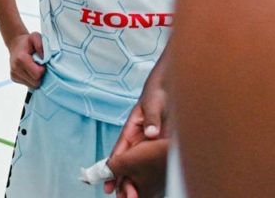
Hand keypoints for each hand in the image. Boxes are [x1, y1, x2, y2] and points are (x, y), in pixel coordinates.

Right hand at [7, 32, 44, 87]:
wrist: (16, 44)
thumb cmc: (28, 41)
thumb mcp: (36, 37)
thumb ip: (40, 44)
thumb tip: (44, 58)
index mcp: (21, 59)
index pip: (37, 74)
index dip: (42, 70)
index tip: (42, 63)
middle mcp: (15, 68)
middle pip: (35, 82)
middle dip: (40, 75)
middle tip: (39, 66)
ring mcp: (14, 74)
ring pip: (32, 85)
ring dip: (36, 78)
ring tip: (34, 68)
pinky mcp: (14, 78)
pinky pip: (28, 84)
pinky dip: (31, 79)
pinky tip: (30, 71)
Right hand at [104, 75, 169, 195]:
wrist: (167, 88)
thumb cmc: (157, 94)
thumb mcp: (154, 104)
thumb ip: (153, 118)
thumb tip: (152, 133)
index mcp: (131, 130)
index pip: (120, 152)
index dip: (113, 168)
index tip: (107, 182)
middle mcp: (138, 139)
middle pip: (128, 162)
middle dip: (122, 179)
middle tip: (120, 196)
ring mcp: (148, 143)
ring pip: (138, 165)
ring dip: (134, 179)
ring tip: (130, 196)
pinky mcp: (159, 145)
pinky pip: (151, 161)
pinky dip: (148, 174)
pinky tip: (148, 187)